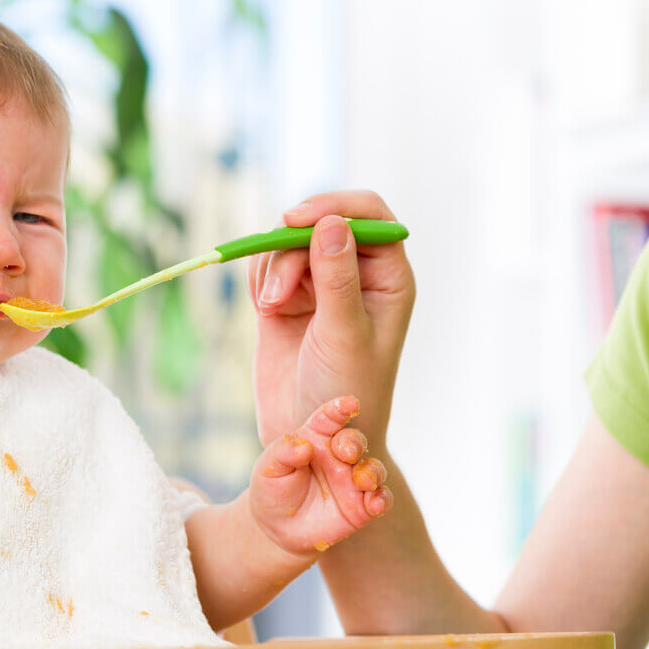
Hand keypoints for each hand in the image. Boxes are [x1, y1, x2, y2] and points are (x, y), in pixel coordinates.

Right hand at [247, 191, 413, 447]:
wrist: (310, 441)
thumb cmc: (346, 394)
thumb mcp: (344, 334)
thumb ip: (338, 277)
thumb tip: (331, 224)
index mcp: (388, 278)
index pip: (369, 216)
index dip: (335, 207)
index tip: (297, 220)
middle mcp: (356, 274)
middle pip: (321, 223)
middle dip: (293, 246)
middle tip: (276, 290)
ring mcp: (319, 285)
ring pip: (289, 243)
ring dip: (274, 267)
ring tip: (271, 308)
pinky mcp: (286, 299)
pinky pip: (268, 265)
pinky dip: (261, 277)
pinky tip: (265, 307)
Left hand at [249, 395, 391, 556]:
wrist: (277, 528)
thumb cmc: (273, 489)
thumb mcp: (268, 468)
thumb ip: (283, 453)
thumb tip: (304, 447)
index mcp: (316, 437)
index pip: (330, 417)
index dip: (341, 408)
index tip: (350, 403)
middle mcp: (338, 455)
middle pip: (355, 441)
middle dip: (355, 443)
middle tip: (347, 453)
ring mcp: (352, 480)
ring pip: (373, 469)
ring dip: (373, 472)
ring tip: (362, 480)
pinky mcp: (362, 506)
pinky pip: (381, 499)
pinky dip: (382, 499)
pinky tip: (375, 503)